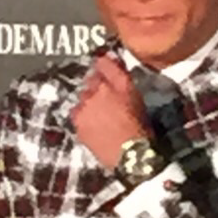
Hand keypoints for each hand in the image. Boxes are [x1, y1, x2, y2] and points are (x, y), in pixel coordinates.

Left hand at [70, 54, 148, 168]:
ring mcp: (84, 106)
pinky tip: (94, 125)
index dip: (104, 65)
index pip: (102, 62)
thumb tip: (111, 60)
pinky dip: (84, 115)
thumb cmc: (139, 127)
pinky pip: (78, 112)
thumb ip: (122, 77)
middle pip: (91, 80)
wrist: (129, 156)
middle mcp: (97, 90)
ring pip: (83, 96)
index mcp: (116, 82)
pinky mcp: (77, 122)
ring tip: (101, 115)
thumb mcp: (136, 97)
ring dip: (89, 101)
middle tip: (108, 99)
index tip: (107, 69)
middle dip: (97, 85)